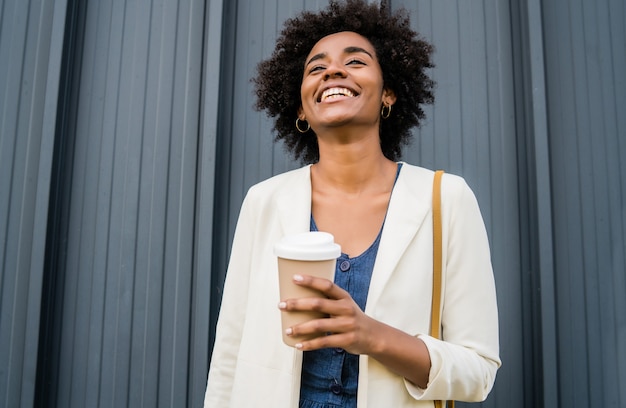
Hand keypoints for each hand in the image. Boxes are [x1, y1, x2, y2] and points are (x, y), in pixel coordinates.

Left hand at [278, 273, 430, 386]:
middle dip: (297, 304)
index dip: (310, 280)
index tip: (294, 278)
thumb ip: (327, 300)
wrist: (374, 336)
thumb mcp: (344, 304)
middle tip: (281, 305)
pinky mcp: (346, 340)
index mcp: (344, 297)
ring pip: (319, 325)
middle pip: (318, 304)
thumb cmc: (352, 317)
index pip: (326, 285)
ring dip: (300, 328)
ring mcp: (347, 325)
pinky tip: (298, 345)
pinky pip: (324, 342)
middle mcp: (346, 309)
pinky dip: (309, 344)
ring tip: (287, 330)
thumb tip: (297, 297)